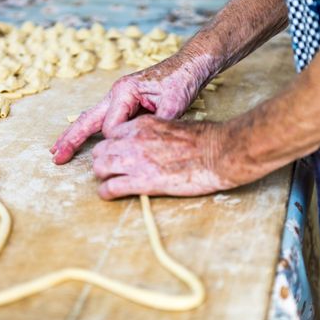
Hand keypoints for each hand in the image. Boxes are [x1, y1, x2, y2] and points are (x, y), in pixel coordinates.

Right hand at [50, 52, 209, 163]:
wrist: (189, 65)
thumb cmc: (182, 80)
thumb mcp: (174, 103)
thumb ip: (155, 124)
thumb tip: (141, 143)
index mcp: (124, 91)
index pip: (110, 126)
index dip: (118, 141)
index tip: (130, 148)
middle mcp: (116, 93)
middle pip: (86, 120)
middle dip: (71, 139)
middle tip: (55, 156)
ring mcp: (118, 98)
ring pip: (90, 119)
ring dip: (74, 135)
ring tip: (58, 151)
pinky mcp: (124, 103)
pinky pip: (101, 119)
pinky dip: (88, 131)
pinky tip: (81, 141)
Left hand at [91, 115, 236, 199]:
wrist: (218, 152)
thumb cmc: (204, 139)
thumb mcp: (173, 124)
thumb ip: (156, 132)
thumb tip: (152, 142)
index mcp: (142, 124)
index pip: (111, 133)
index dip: (112, 145)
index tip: (117, 153)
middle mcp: (134, 140)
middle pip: (101, 150)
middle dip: (103, 160)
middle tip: (110, 169)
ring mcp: (136, 161)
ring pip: (100, 167)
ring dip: (103, 176)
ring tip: (109, 181)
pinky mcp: (142, 181)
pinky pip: (111, 187)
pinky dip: (106, 192)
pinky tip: (109, 195)